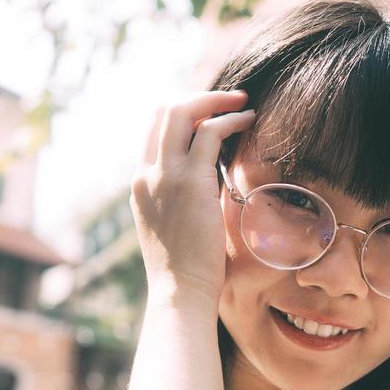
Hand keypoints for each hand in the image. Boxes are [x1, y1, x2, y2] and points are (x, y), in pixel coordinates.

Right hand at [130, 90, 255, 306]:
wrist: (180, 291)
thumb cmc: (185, 269)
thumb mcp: (172, 226)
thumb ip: (181, 199)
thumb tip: (209, 184)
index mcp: (140, 183)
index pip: (154, 129)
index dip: (183, 112)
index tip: (210, 114)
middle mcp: (147, 173)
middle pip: (164, 110)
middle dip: (199, 97)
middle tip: (229, 100)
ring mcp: (165, 174)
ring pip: (182, 112)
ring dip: (216, 101)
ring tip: (243, 103)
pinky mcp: (190, 181)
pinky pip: (210, 132)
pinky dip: (230, 120)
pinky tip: (249, 121)